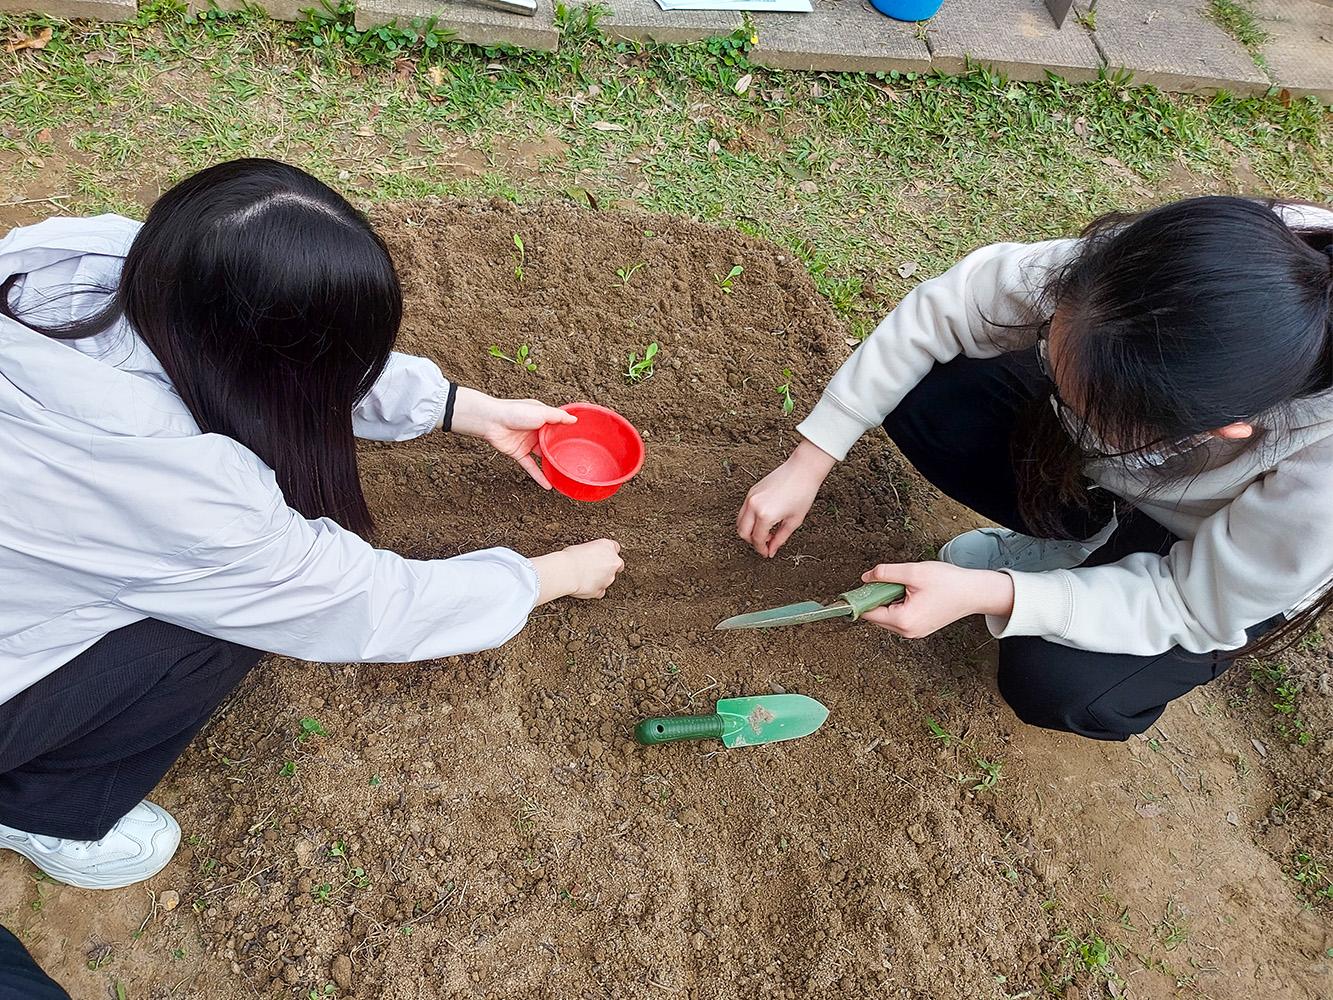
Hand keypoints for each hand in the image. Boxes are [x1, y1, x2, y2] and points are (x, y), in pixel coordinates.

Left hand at [449, 387, 575, 488]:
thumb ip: (558, 416)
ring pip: (542, 457)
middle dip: (561, 451)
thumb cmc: (515, 412)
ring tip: (564, 475)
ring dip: (551, 465)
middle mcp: (535, 431)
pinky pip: (531, 467)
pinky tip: (548, 486)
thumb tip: (574, 419)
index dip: (567, 433)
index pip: (558, 426)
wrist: (491, 421)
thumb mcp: (541, 412)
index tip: (580, 440)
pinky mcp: (519, 454)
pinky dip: (539, 476)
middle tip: (575, 460)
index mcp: (542, 418)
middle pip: (551, 443)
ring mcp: (527, 443)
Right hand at [532, 539, 624, 603]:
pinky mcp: (601, 590)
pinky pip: (600, 591)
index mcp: (608, 546)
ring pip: (609, 579)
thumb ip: (592, 552)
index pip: (615, 547)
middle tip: (595, 567)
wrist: (567, 571)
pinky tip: (586, 587)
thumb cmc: (571, 557)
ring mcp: (609, 578)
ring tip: (585, 577)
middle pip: (616, 564)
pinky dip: (595, 590)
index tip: (603, 555)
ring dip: (600, 578)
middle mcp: (613, 562)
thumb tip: (589, 557)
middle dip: (608, 567)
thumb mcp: (582, 547)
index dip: (608, 552)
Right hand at [737, 440, 836, 556]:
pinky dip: (749, 519)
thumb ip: (780, 538)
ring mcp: (750, 497)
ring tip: (765, 532)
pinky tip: (764, 520)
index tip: (767, 553)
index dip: (762, 549)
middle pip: (743, 532)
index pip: (757, 539)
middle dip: (752, 541)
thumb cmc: (802, 492)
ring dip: (749, 531)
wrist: (802, 470)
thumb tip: (772, 550)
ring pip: (740, 522)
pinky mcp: (751, 491)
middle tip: (765, 544)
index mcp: (765, 515)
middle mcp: (754, 506)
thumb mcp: (794, 521)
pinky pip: (744, 511)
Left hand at [857, 562, 1014, 638]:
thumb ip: (885, 574)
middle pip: (876, 615)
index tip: (865, 584)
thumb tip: (865, 578)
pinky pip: (899, 616)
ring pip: (887, 615)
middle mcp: (907, 631)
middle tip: (893, 581)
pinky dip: (900, 604)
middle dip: (879, 597)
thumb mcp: (913, 572)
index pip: (868, 612)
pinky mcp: (919, 628)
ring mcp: (914, 632)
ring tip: (908, 587)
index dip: (863, 597)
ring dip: (890, 600)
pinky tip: (913, 593)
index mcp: (903, 620)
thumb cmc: (949, 584)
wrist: (974, 592)